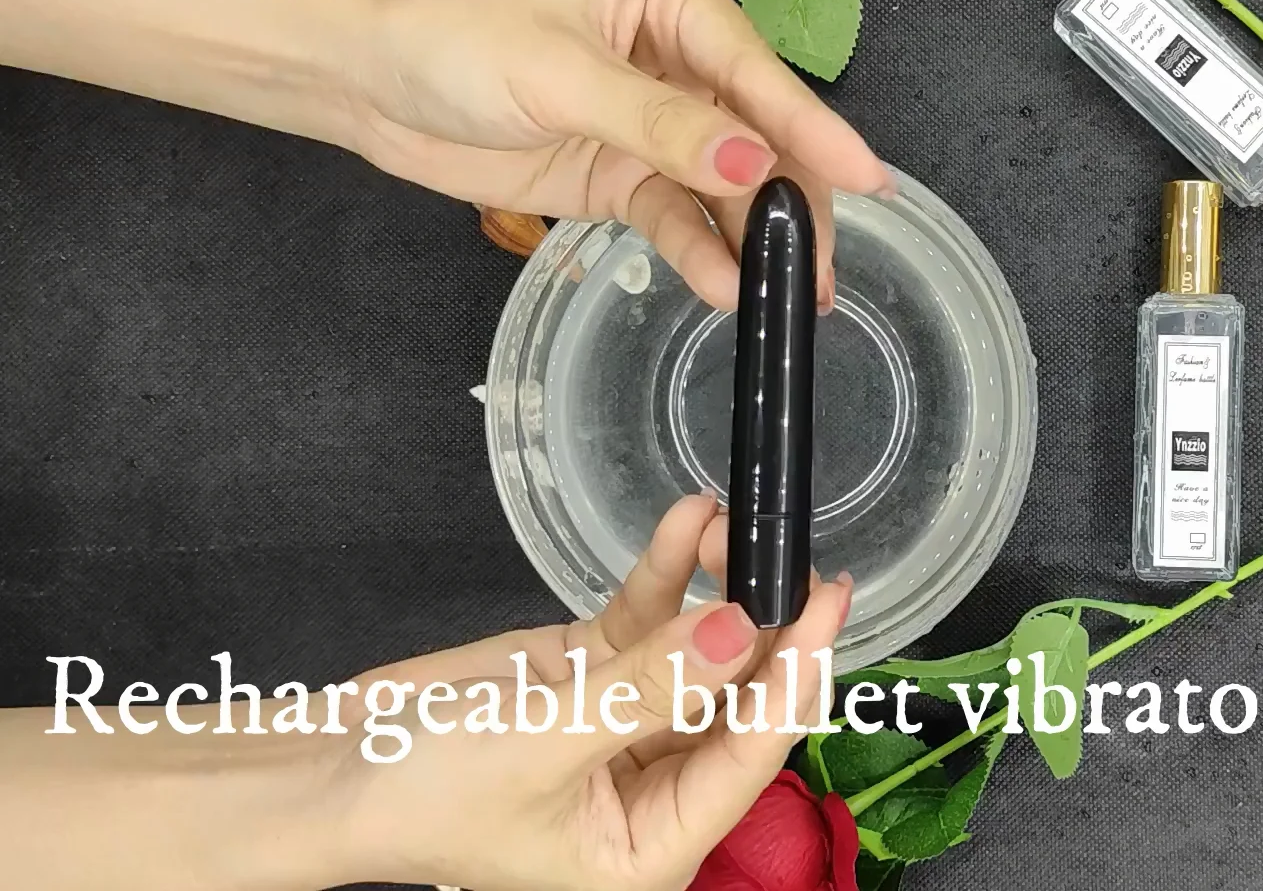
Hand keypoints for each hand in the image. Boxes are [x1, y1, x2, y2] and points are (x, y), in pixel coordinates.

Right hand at [325, 493, 852, 889]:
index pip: (751, 754)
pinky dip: (669, 573)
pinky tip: (689, 524)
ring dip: (717, 584)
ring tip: (734, 523)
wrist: (328, 773)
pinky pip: (649, 619)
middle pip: (736, 698)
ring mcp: (627, 723)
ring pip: (699, 649)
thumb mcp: (542, 746)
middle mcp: (653, 789)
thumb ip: (647, 689)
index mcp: (653, 847)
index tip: (825, 605)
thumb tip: (734, 631)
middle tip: (793, 553)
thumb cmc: (420, 801)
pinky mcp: (595, 673)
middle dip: (762, 622)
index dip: (795, 676)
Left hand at [341, 0, 890, 311]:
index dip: (813, 131)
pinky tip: (722, 288)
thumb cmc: (453, 42)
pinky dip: (701, 254)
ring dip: (752, 243)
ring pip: (728, 191)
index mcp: (673, 0)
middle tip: (817, 271)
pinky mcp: (625, 178)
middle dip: (791, 203)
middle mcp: (680, 59)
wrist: (367, 82)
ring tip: (782, 299)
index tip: (867, 178)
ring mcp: (657, 126)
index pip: (758, 75)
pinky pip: (679, 221)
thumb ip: (661, 127)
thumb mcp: (560, 78)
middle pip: (760, 139)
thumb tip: (751, 166)